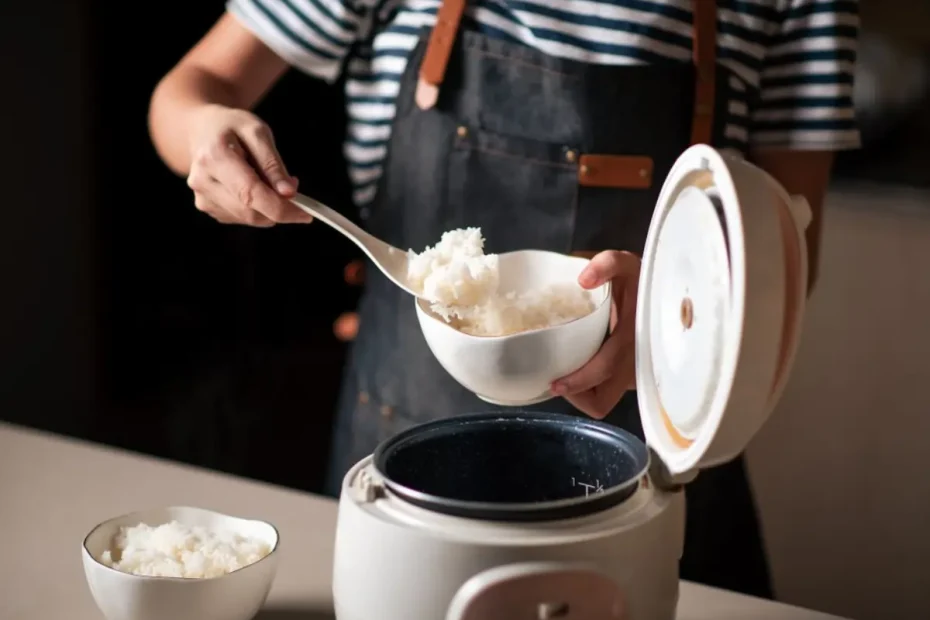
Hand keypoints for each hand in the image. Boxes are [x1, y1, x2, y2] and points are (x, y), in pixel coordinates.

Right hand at [186, 105, 312, 226]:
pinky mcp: (206, 206)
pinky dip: (256, 208)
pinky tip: (251, 186)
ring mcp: (202, 196)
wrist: (201, 130)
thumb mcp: (258, 132)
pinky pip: (241, 218)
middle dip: (279, 207)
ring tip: (267, 180)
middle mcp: (203, 180)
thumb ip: (273, 163)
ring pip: (248, 218)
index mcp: (215, 156)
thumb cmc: (232, 127)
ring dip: (268, 207)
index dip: (280, 208)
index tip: (305, 214)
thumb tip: (289, 193)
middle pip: (250, 211)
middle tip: (291, 187)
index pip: (251, 193)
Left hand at [550, 250, 640, 418]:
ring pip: (605, 401)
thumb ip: (607, 264)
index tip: (554, 383)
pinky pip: (610, 393)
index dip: (579, 382)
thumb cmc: (640, 282)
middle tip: (557, 380)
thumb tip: (584, 279)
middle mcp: (637, 364)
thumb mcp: (626, 265)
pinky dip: (593, 387)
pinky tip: (582, 367)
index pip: (605, 369)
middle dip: (577, 395)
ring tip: (567, 372)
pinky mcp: (633, 378)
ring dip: (584, 393)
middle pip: (602, 401)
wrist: (665, 293)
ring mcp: (636, 375)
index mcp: (633, 338)